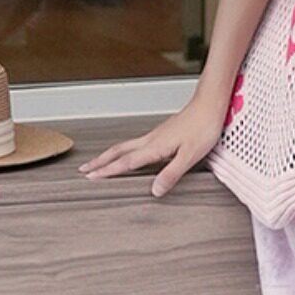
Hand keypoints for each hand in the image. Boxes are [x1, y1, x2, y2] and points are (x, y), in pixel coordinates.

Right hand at [77, 105, 223, 198]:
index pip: (126, 162)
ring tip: (99, 162)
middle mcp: (151, 139)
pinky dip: (123, 150)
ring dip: (110, 154)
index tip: (91, 177)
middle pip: (119, 151)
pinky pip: (135, 143)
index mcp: (155, 147)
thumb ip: (171, 173)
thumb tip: (155, 190)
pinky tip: (128, 153)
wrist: (210, 104)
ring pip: (125, 145)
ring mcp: (155, 135)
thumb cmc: (203, 127)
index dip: (107, 170)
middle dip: (100, 161)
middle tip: (84, 169)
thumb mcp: (190, 155)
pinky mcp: (162, 132)